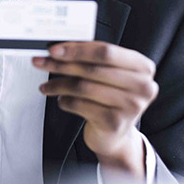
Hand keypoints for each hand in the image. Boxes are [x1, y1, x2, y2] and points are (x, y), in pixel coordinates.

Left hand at [33, 42, 157, 181]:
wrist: (115, 135)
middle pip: (93, 68)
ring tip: (46, 86)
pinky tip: (61, 100)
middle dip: (62, 64)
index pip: (105, 51)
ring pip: (84, 87)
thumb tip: (60, 48)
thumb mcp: (109, 75)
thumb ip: (93, 59)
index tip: (54, 49)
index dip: (77, 49)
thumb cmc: (110, 99)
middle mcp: (142, 85)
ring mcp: (131, 105)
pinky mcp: (115, 122)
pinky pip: (80, 105)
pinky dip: (65, 101)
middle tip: (42, 62)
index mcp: (142, 67)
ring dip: (58, 84)